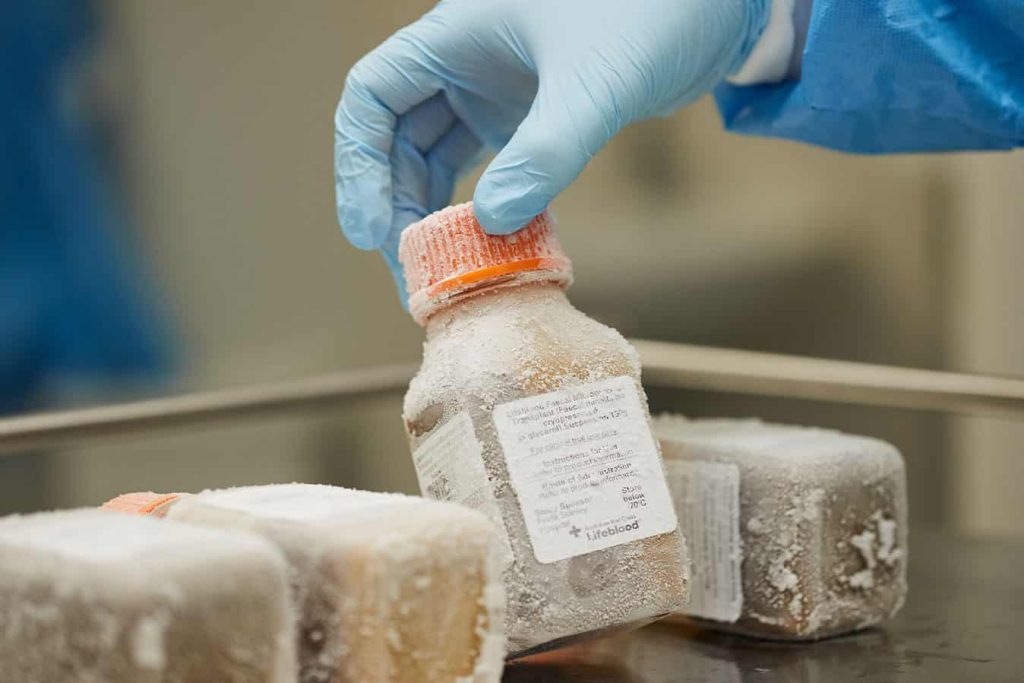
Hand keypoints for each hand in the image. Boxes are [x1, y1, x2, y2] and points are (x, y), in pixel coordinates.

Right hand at [335, 0, 767, 299]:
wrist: (716, 5)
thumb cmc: (652, 12)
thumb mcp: (595, 83)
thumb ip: (546, 151)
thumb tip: (492, 224)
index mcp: (458, 35)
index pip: (373, 97)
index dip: (360, 165)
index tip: (374, 230)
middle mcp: (467, 61)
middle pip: (398, 138)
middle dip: (397, 205)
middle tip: (412, 274)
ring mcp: (499, 89)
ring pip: (440, 157)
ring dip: (435, 214)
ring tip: (442, 273)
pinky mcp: (534, 114)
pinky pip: (491, 167)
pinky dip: (485, 206)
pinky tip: (491, 246)